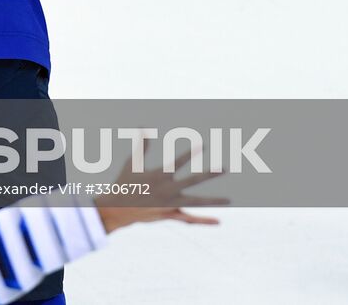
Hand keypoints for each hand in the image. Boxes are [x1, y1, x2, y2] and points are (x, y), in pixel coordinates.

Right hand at [94, 143, 228, 232]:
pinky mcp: (170, 215)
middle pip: (193, 181)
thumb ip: (141, 144)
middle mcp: (167, 190)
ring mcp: (170, 204)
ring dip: (213, 201)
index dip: (191, 153)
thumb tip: (143, 126)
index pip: (178, 162)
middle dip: (209, 174)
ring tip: (230, 200)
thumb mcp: (132, 162)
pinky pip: (189, 219)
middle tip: (224, 168)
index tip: (203, 144)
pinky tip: (218, 222)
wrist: (117, 209)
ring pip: (196, 202)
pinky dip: (203, 220)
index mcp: (159, 176)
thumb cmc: (125, 182)